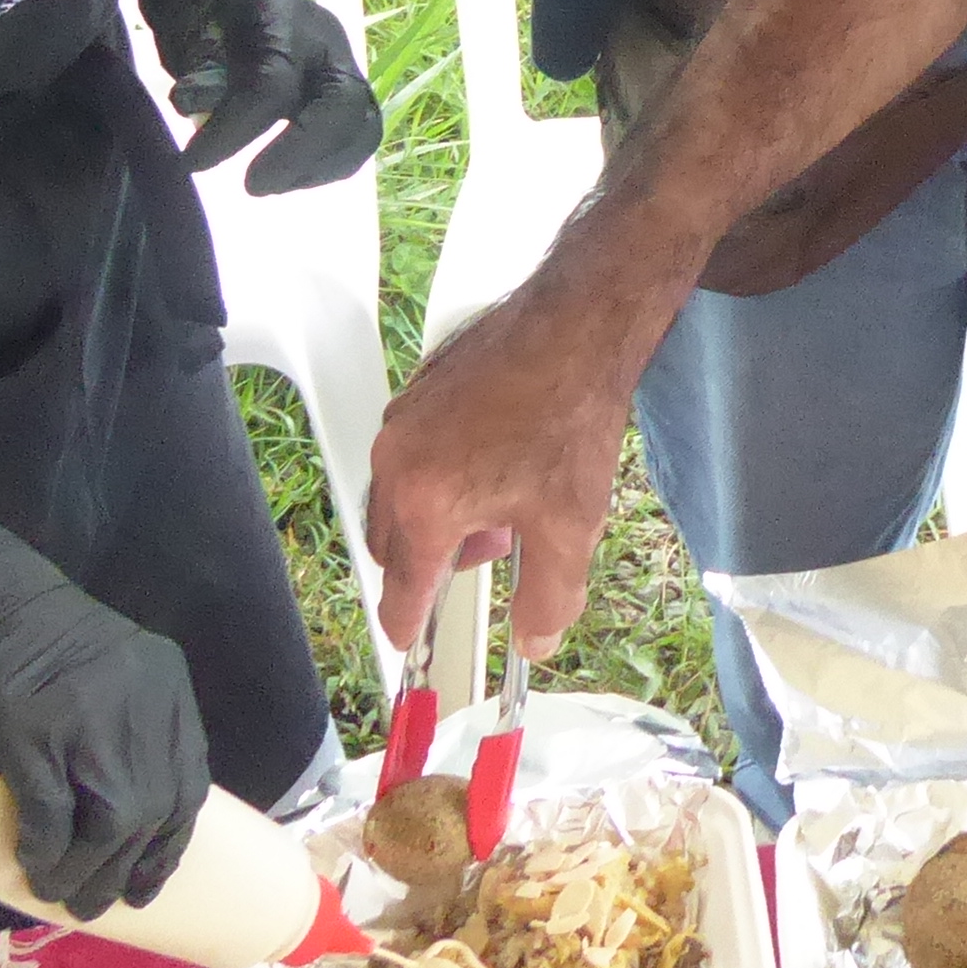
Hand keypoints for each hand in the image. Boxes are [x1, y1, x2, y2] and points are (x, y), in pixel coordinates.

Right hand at [0, 519, 209, 918]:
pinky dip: (46, 852)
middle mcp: (138, 701)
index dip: (171, 842)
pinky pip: (51, 814)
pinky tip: (34, 870)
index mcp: (164, 684)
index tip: (152, 878)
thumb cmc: (22, 637)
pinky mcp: (29, 731)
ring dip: (88, 872)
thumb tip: (119, 807)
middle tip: (95, 902)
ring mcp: (85, 715)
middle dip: (129, 870)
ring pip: (111, 821)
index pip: (187, 781)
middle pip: (152, 810)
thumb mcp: (102, 669)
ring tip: (61, 896)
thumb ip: (121, 717)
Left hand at [139, 0, 380, 194]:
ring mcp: (348, 72)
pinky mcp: (356, 99)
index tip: (195, 163)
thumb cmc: (213, 24)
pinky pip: (360, 140)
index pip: (271, 83)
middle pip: (342, 104)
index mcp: (286, 21)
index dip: (235, 129)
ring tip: (273, 185)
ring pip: (363, 125)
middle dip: (300, 153)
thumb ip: (199, 79)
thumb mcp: (193, 42)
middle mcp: (328, 46)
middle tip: (253, 186)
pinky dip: (328, 167)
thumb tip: (191, 109)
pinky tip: (292, 178)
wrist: (239, 1)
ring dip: (318, 167)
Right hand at [366, 276, 641, 662]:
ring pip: (398, 497)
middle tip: (494, 552)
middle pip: (392, 545)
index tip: (410, 640)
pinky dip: (437, 476)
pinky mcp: (416, 392)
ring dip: (437, 518)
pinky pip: (409, 456)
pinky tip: (496, 461)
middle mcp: (396, 461)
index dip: (408, 624)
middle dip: (433, 563)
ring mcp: (401, 421)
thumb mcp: (569, 527)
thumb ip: (548, 597)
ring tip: (504, 503)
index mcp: (424, 503)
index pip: (401, 588)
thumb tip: (536, 639)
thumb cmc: (568, 418)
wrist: (574, 327)